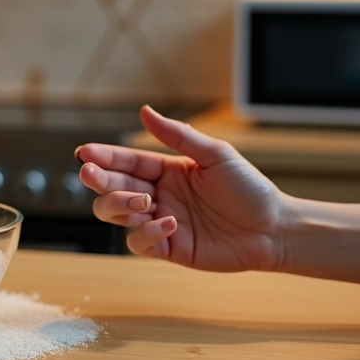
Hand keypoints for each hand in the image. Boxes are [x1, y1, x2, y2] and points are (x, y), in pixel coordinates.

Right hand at [76, 106, 288, 272]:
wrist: (274, 230)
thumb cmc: (250, 189)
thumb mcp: (215, 155)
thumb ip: (177, 135)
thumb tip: (145, 111)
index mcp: (166, 170)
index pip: (126, 161)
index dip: (104, 157)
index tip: (85, 153)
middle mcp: (158, 195)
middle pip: (112, 188)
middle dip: (99, 181)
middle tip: (91, 174)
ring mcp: (160, 222)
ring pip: (117, 215)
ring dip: (120, 205)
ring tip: (143, 201)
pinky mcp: (169, 248)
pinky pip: (139, 243)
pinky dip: (146, 233)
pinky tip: (167, 222)